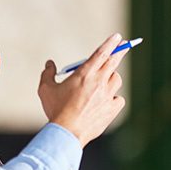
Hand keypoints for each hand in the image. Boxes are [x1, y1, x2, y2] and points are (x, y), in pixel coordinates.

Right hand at [38, 33, 126, 147]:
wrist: (67, 132)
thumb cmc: (56, 110)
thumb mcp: (45, 89)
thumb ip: (47, 73)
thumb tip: (49, 64)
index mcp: (85, 73)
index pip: (102, 52)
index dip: (111, 43)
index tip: (118, 37)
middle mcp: (99, 81)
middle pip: (114, 61)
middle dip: (121, 50)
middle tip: (125, 45)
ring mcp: (108, 95)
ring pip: (116, 80)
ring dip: (111, 77)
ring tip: (103, 81)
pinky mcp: (112, 109)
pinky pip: (119, 99)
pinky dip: (114, 98)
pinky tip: (107, 101)